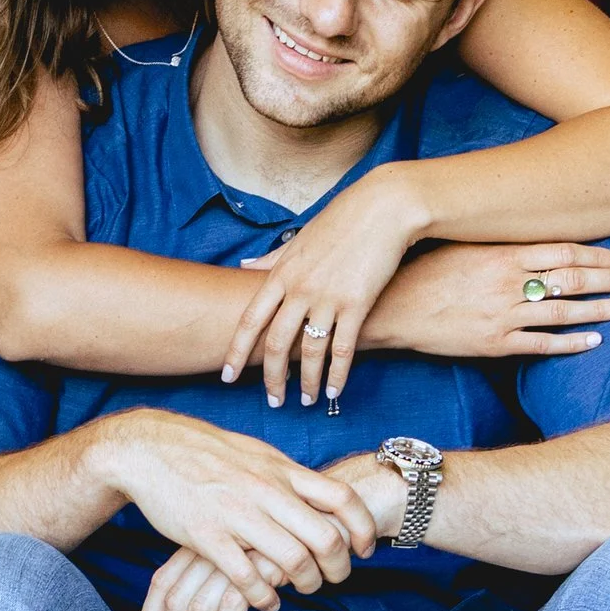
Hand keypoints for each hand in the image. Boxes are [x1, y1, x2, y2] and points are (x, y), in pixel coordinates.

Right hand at [134, 453, 406, 610]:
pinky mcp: (208, 536)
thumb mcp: (256, 454)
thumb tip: (319, 494)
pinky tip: (268, 600)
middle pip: (325, 537)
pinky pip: (248, 577)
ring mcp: (238, 514)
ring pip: (293, 561)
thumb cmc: (206, 452)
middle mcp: (266, 491)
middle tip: (337, 578)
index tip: (366, 547)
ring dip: (307, 584)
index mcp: (281, 470)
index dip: (362, 527)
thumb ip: (287, 476)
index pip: (341, 498)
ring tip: (303, 589)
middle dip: (339, 567)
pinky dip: (265, 596)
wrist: (151, 448)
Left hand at [217, 172, 425, 405]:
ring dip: (307, 382)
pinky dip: (337, 374)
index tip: (227, 376)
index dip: (236, 351)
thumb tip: (245, 265)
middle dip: (272, 378)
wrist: (383, 208)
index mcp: (281, 273)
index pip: (249, 320)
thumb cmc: (341, 220)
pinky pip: (343, 349)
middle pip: (276, 343)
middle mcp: (299, 288)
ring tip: (307, 401)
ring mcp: (328, 297)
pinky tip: (334, 391)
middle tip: (273, 401)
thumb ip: (271, 258)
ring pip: (310, 351)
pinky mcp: (357, 304)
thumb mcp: (299, 238)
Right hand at [361, 241, 609, 366]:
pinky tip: (593, 340)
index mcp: (501, 252)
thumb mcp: (461, 245)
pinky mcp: (494, 344)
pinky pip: (543, 345)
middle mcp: (508, 282)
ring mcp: (503, 315)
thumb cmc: (421, 272)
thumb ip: (496, 243)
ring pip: (565, 312)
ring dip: (600, 309)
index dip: (596, 254)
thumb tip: (526, 237)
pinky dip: (572, 342)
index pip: (564, 250)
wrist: (389, 308)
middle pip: (574, 279)